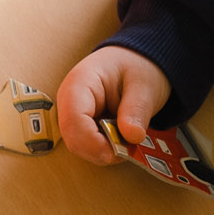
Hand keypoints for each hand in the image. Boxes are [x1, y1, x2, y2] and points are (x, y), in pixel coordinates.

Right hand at [55, 46, 172, 163]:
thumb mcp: (144, 85)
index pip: (74, 121)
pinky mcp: (80, 127)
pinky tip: (121, 140)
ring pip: (80, 147)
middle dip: (102, 151)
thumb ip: (137, 110)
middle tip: (129, 148)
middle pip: (74, 139)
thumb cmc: (136, 66)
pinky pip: (88, 147)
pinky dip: (106, 149)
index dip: (93, 143)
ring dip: (105, 152)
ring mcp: (72, 116)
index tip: (118, 151)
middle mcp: (68, 102)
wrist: (133, 62)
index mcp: (79, 83)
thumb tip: (132, 137)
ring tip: (128, 142)